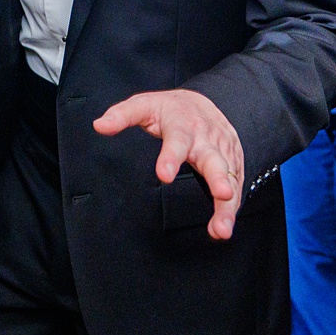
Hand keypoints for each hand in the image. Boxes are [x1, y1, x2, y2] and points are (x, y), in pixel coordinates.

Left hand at [94, 89, 245, 239]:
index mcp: (183, 127)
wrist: (207, 104)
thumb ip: (122, 115)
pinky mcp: (233, 166)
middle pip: (215, 160)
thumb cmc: (171, 109)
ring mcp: (224, 154)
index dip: (170, 157)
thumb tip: (99, 125)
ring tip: (222, 230)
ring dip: (227, 205)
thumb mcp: (145, 105)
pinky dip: (230, 210)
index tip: (164, 175)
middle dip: (219, 178)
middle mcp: (207, 141)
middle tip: (222, 194)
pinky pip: (236, 188)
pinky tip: (221, 229)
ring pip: (229, 180)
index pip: (177, 141)